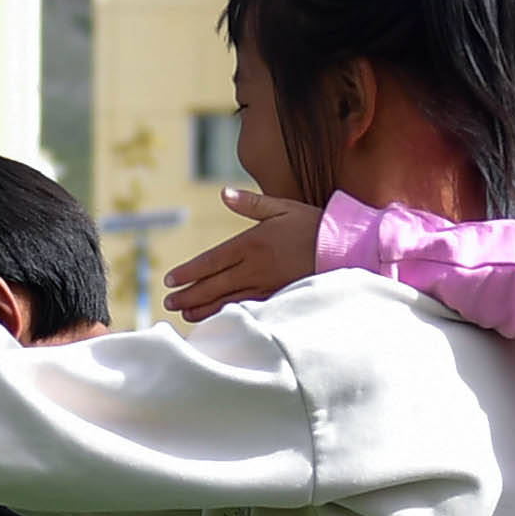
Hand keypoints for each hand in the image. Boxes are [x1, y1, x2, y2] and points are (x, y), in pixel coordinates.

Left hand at [164, 189, 323, 322]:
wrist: (345, 248)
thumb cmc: (312, 224)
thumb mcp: (281, 207)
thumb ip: (250, 203)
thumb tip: (223, 194)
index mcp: (251, 243)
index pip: (211, 261)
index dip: (189, 273)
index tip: (170, 280)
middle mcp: (255, 267)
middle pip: (214, 285)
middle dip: (189, 296)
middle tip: (169, 302)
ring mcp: (266, 285)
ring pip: (228, 301)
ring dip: (204, 310)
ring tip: (185, 315)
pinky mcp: (278, 297)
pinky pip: (248, 309)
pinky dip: (229, 316)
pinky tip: (218, 321)